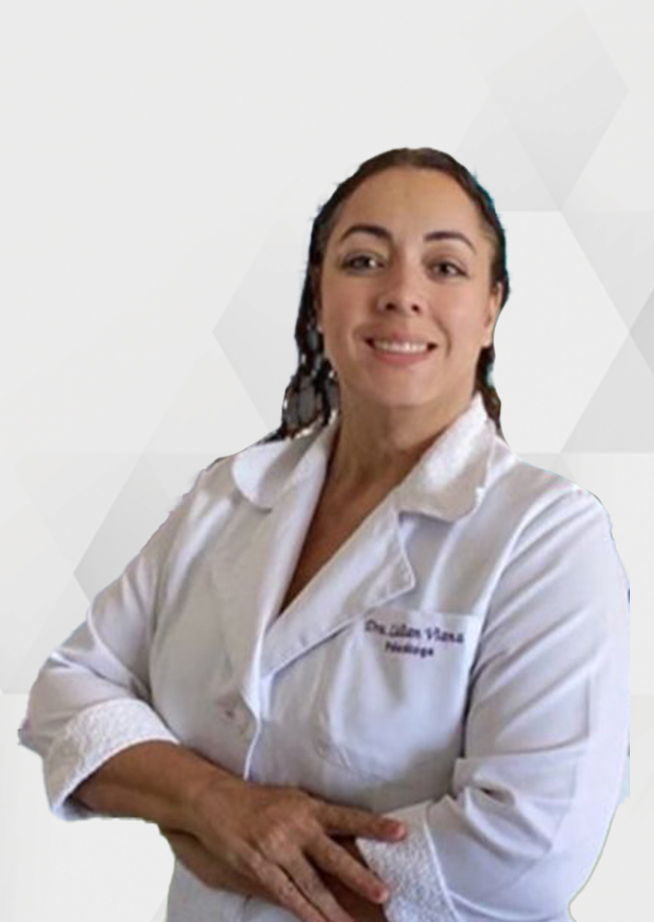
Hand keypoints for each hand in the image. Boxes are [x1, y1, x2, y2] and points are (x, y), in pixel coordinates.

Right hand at [173, 772, 405, 921]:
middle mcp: (296, 828)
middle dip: (359, 877)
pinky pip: (286, 895)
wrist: (215, 800)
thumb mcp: (293, 799)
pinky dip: (304, 913)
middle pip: (333, 857)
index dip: (374, 826)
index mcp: (308, 808)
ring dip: (334, 908)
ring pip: (311, 885)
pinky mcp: (259, 868)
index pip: (348, 817)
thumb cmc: (259, 800)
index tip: (400, 833)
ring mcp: (277, 850)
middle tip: (383, 893)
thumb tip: (351, 833)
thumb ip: (318, 816)